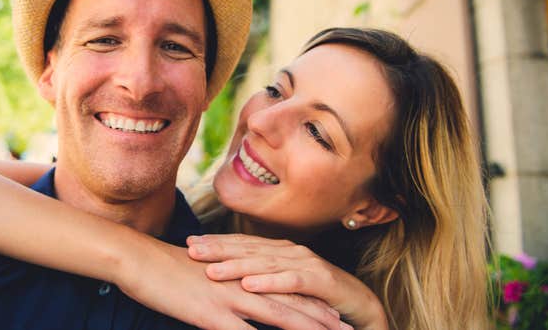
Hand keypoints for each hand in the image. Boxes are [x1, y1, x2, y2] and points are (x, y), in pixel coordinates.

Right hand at [116, 240, 351, 329]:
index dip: (309, 300)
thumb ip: (223, 286)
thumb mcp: (200, 275)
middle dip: (321, 316)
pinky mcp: (213, 314)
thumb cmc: (164, 268)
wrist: (138, 259)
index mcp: (239, 272)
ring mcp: (230, 297)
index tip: (332, 313)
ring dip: (308, 328)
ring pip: (280, 315)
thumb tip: (236, 301)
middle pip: (290, 300)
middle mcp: (241, 282)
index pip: (282, 286)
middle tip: (347, 328)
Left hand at [187, 234, 388, 329]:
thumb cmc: (315, 296)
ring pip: (265, 262)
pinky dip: (269, 282)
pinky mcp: (320, 280)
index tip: (188, 242)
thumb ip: (258, 277)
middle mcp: (290, 251)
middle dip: (218, 248)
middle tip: (191, 250)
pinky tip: (249, 285)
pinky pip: (291, 281)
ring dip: (237, 265)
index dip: (216, 242)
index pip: (242, 243)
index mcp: (279, 250)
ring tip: (212, 269)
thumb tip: (224, 276)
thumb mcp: (282, 286)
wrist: (358, 306)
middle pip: (249, 248)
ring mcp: (306, 263)